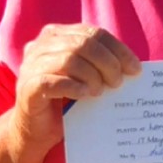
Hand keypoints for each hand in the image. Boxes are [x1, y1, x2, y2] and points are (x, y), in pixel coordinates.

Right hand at [13, 24, 140, 156]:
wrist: (37, 128)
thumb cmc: (66, 99)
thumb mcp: (87, 75)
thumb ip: (102, 64)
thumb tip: (133, 67)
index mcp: (58, 35)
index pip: (94, 33)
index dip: (118, 50)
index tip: (135, 69)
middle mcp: (41, 45)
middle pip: (83, 44)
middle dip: (107, 63)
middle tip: (118, 82)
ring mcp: (31, 65)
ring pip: (69, 60)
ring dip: (91, 76)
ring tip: (100, 91)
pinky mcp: (27, 87)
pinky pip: (52, 82)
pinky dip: (73, 87)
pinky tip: (85, 95)